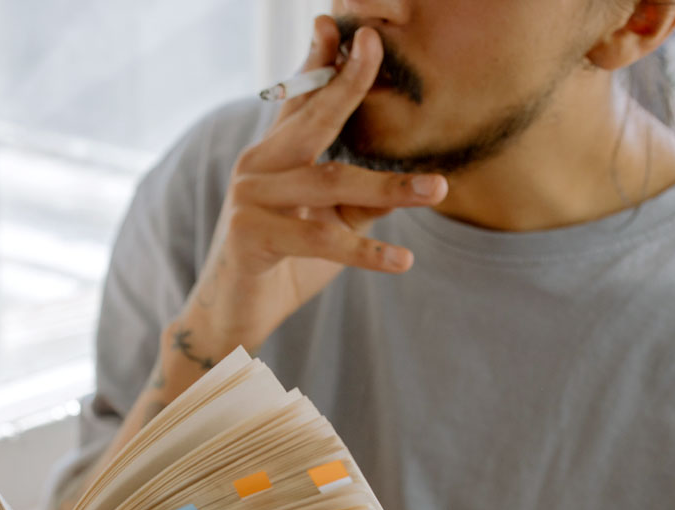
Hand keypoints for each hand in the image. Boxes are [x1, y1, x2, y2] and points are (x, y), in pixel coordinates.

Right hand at [173, 15, 447, 359]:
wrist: (236, 316)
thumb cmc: (286, 263)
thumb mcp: (332, 223)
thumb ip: (364, 198)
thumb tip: (418, 183)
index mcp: (276, 155)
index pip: (301, 99)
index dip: (321, 61)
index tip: (346, 26)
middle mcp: (257, 165)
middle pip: (312, 120)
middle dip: (346, 82)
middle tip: (376, 48)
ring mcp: (250, 197)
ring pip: (329, 182)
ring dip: (389, 185)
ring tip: (437, 189)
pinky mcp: (251, 235)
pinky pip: (320, 239)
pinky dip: (366, 252)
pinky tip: (403, 260)